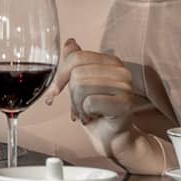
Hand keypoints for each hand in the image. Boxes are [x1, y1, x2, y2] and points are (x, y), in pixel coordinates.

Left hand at [47, 37, 148, 165]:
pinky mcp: (125, 103)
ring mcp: (125, 86)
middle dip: (71, 94)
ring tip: (86, 112)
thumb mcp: (82, 84)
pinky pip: (90, 102)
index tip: (54, 91)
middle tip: (78, 107)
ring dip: (77, 105)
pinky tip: (94, 117)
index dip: (60, 74)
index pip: (76, 57)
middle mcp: (121, 70)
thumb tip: (70, 42)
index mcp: (111, 61)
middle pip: (77, 73)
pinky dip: (86, 112)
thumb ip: (76, 62)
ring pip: (81, 86)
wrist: (114, 137)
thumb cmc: (97, 110)